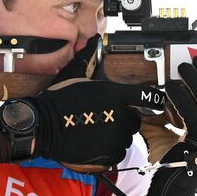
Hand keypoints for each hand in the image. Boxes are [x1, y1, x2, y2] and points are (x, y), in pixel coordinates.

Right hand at [23, 36, 148, 167]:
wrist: (43, 125)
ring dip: (117, 135)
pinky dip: (110, 151)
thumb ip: (90, 58)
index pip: (148, 97)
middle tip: (106, 117)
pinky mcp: (109, 154)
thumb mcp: (76, 74)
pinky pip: (119, 153)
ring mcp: (115, 137)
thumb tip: (94, 40)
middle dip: (125, 118)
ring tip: (98, 130)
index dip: (152, 100)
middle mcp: (120, 115)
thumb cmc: (59, 100)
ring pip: (127, 137)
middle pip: (135, 119)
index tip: (152, 103)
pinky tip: (96, 144)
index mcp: (116, 94)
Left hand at [140, 57, 196, 195]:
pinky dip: (180, 98)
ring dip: (194, 81)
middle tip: (193, 60)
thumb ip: (176, 114)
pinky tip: (170, 87)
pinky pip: (191, 115)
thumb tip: (165, 90)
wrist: (170, 191)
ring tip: (181, 69)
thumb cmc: (173, 162)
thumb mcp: (178, 133)